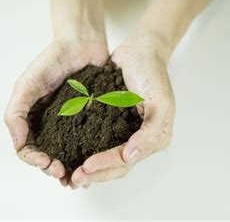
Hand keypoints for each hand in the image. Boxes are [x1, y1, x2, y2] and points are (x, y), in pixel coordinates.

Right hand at [4, 38, 107, 185]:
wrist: (83, 43)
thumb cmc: (53, 59)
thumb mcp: (29, 82)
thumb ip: (18, 111)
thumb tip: (19, 142)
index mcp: (32, 118)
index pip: (26, 148)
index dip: (34, 160)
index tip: (47, 162)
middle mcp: (50, 125)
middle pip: (46, 156)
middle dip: (52, 169)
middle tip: (64, 173)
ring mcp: (71, 124)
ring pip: (67, 155)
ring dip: (70, 169)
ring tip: (78, 178)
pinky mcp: (91, 120)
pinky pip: (89, 143)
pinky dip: (89, 157)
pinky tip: (94, 164)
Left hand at [69, 34, 175, 186]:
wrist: (140, 50)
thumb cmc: (152, 73)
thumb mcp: (161, 101)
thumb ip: (152, 131)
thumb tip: (131, 157)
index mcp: (154, 138)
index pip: (127, 160)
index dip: (106, 166)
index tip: (85, 166)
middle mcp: (139, 140)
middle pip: (115, 166)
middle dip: (94, 174)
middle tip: (73, 179)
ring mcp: (124, 132)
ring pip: (105, 158)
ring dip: (89, 169)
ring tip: (68, 174)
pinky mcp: (110, 123)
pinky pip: (97, 142)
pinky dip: (85, 151)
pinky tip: (70, 155)